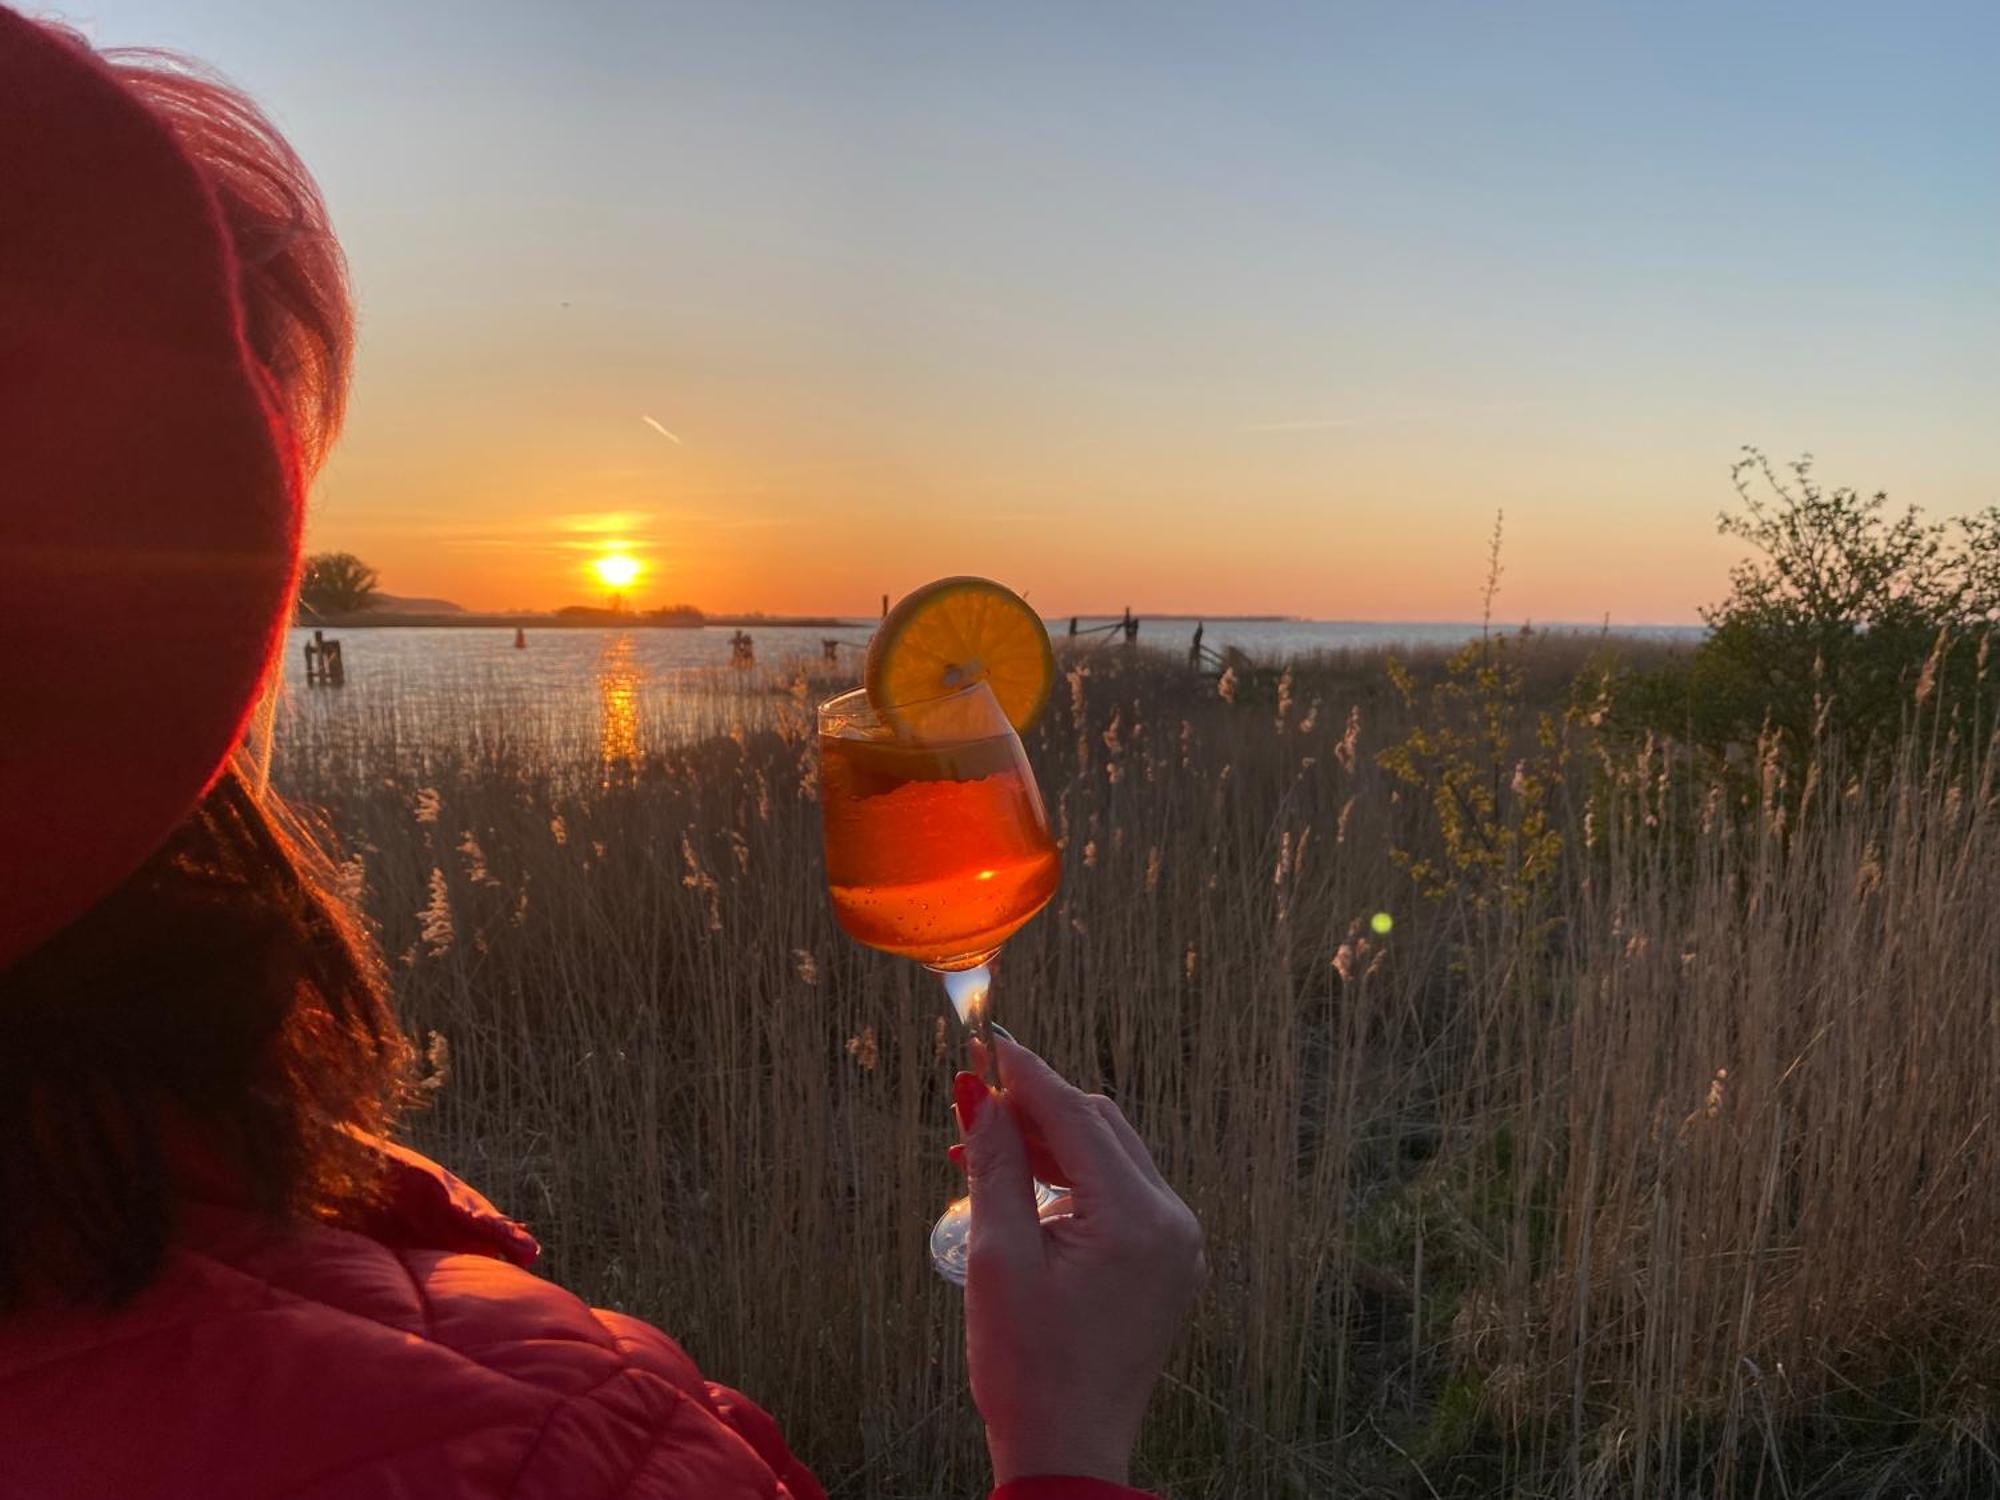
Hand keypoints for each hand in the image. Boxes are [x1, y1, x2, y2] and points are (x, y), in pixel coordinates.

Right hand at [954, 1034, 1204, 1486]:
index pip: (1077, 1116)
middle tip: (972, 1102)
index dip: (1026, 1074)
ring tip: (984, 1146)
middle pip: (1101, 1128)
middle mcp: (1172, 1222)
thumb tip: (977, 1091)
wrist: (1067, 1454)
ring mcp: (1178, 1245)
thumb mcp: (997, 1257)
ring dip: (1053, 1143)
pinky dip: (1076, 1179)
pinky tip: (1026, 1185)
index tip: (986, 1040)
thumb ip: (994, 1164)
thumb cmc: (1026, 1367)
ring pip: (1112, 1157)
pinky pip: (1123, 1194)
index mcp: (1136, 1219)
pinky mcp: (1169, 1265)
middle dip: (1037, 1108)